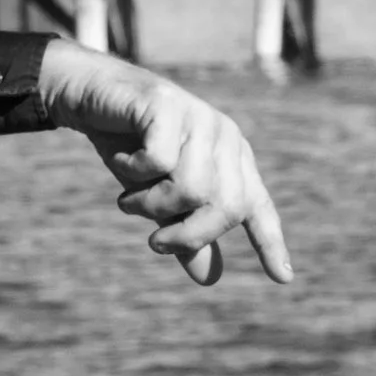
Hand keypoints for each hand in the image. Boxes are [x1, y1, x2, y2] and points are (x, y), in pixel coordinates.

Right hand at [36, 40, 293, 288]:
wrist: (92, 96)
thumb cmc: (130, 147)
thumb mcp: (159, 198)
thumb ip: (185, 234)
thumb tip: (209, 279)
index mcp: (231, 159)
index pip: (256, 207)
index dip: (270, 244)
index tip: (284, 278)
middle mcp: (224, 138)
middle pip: (227, 207)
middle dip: (188, 236)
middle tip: (155, 243)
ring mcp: (199, 119)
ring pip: (190, 189)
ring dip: (150, 204)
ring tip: (129, 197)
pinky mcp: (169, 107)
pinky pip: (157, 162)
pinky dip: (133, 171)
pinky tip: (121, 158)